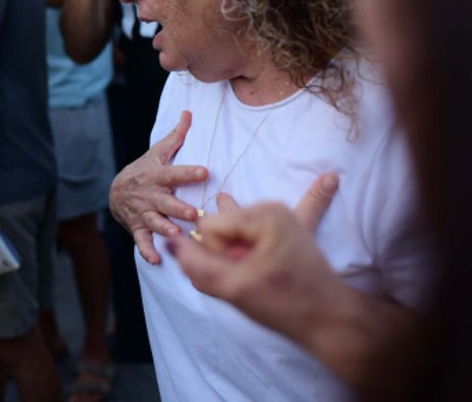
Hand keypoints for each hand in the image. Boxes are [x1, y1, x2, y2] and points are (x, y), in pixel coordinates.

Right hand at [108, 110, 207, 264]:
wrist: (116, 191)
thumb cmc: (144, 170)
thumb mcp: (156, 152)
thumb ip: (176, 136)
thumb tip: (189, 112)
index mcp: (157, 176)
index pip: (174, 173)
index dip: (189, 172)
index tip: (205, 171)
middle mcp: (150, 195)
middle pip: (165, 202)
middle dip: (177, 208)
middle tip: (193, 212)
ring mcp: (142, 213)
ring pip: (154, 222)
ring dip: (164, 229)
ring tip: (176, 235)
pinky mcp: (137, 228)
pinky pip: (142, 242)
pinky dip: (147, 252)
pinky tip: (157, 260)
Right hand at [170, 173, 340, 339]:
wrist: (332, 321)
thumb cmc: (288, 306)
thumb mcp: (235, 289)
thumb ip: (197, 266)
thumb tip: (170, 243)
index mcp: (263, 215)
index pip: (208, 227)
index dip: (215, 256)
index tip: (241, 275)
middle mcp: (272, 208)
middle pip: (218, 228)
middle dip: (223, 256)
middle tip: (249, 279)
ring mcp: (280, 217)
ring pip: (230, 233)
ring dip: (233, 255)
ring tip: (255, 274)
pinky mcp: (285, 228)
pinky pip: (256, 224)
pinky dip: (260, 224)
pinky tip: (330, 179)